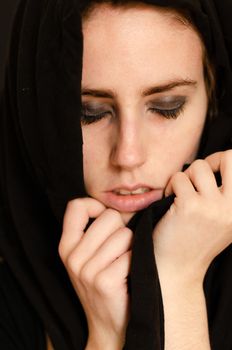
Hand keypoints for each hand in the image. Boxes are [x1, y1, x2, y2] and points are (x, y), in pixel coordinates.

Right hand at [59, 198, 132, 349]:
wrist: (110, 325)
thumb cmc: (104, 283)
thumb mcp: (87, 256)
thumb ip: (93, 229)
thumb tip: (114, 204)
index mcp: (66, 246)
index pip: (76, 206)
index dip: (96, 207)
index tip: (105, 221)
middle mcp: (72, 257)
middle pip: (110, 216)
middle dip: (121, 230)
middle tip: (118, 252)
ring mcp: (87, 271)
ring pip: (124, 234)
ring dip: (131, 248)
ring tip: (122, 265)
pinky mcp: (105, 282)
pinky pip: (131, 255)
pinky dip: (135, 262)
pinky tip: (128, 275)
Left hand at [153, 150, 231, 284]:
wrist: (177, 269)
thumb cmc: (196, 241)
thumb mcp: (223, 219)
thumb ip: (226, 195)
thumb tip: (221, 160)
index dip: (222, 162)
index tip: (208, 175)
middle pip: (229, 156)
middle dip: (209, 161)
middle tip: (196, 177)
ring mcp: (213, 206)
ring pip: (197, 166)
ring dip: (184, 177)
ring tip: (179, 194)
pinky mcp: (190, 205)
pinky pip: (177, 178)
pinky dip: (170, 187)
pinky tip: (169, 202)